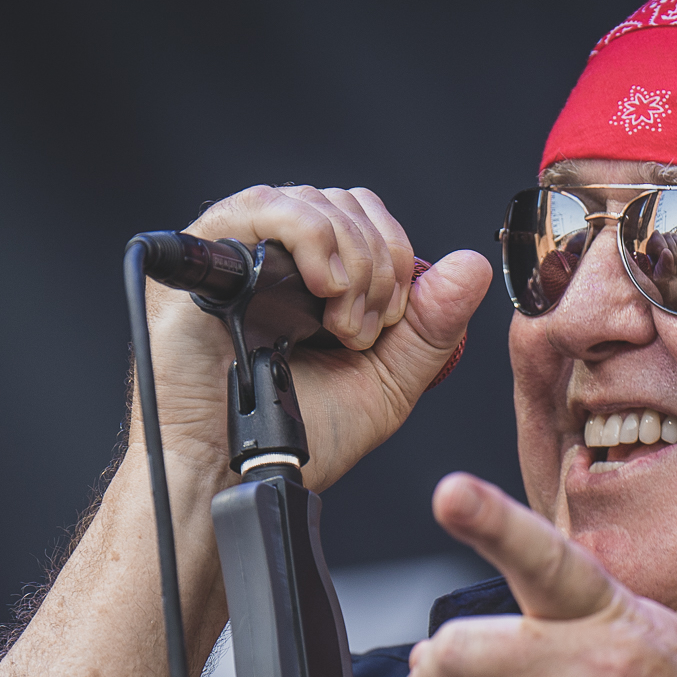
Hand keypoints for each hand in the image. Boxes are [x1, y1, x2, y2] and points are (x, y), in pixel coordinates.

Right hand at [138, 184, 492, 489]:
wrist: (236, 473)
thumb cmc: (299, 438)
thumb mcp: (387, 382)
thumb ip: (432, 326)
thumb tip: (473, 265)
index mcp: (315, 277)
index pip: (368, 218)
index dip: (395, 258)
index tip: (392, 321)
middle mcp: (276, 256)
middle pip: (346, 205)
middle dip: (379, 265)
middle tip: (365, 333)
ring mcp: (237, 251)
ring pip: (314, 202)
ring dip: (351, 261)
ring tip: (340, 328)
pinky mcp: (203, 258)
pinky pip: (264, 206)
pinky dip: (312, 238)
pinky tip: (323, 291)